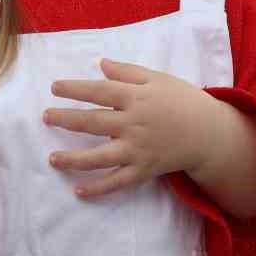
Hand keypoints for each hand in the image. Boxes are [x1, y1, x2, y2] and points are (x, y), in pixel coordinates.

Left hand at [44, 59, 220, 198]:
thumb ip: (128, 72)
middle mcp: (134, 123)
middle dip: (66, 119)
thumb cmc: (183, 101)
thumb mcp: (158, 78)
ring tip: (52, 158)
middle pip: (93, 121)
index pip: (99, 91)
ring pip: (100, 157)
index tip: (54, 87)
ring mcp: (138, 149)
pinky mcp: (144, 170)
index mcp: (137, 98)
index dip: (75, 89)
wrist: (210, 133)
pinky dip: (98, 188)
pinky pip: (118, 182)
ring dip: (74, 159)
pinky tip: (78, 191)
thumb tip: (100, 64)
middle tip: (45, 116)